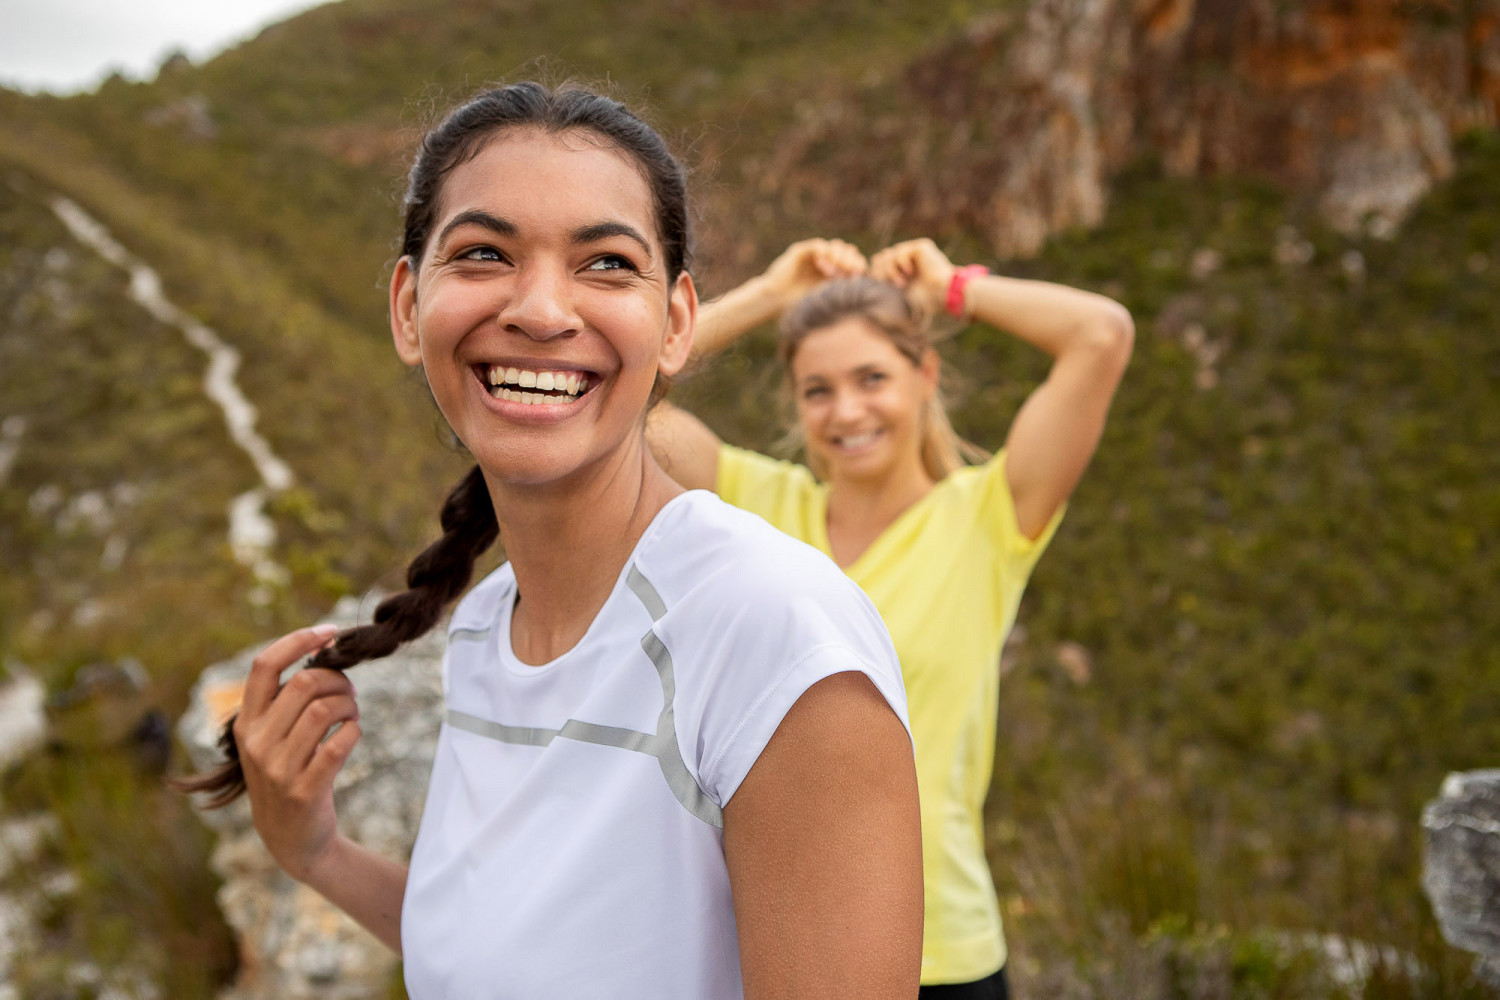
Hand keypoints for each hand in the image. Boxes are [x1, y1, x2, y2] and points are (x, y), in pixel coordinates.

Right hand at [233, 624, 361, 883]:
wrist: (292, 839)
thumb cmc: (289, 774)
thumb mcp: (272, 738)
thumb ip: (286, 702)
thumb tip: (326, 654)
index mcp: (246, 722)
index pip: (264, 665)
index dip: (298, 640)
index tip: (329, 632)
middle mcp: (256, 742)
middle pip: (304, 683)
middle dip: (338, 679)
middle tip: (348, 692)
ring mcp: (277, 768)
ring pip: (323, 710)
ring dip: (348, 705)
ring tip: (351, 714)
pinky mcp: (304, 790)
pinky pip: (338, 745)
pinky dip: (353, 732)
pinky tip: (351, 734)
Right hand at [762, 238, 867, 308]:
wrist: (775, 301)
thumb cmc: (798, 303)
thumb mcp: (824, 297)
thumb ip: (839, 289)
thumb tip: (862, 285)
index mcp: (833, 272)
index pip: (853, 260)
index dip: (857, 265)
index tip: (857, 276)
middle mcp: (825, 261)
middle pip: (847, 250)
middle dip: (851, 260)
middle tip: (850, 271)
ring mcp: (813, 255)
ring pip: (835, 246)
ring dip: (840, 256)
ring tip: (836, 270)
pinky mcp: (801, 252)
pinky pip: (818, 246)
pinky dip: (825, 253)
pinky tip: (825, 266)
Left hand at [870, 238, 956, 316]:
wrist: (942, 296)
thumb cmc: (922, 302)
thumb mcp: (895, 295)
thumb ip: (881, 284)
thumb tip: (860, 282)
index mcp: (899, 271)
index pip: (877, 265)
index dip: (875, 275)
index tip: (882, 287)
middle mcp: (905, 260)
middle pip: (879, 259)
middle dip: (880, 273)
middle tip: (889, 285)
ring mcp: (913, 252)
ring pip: (887, 255)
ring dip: (890, 270)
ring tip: (900, 283)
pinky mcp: (921, 247)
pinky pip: (900, 251)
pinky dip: (901, 263)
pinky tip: (909, 273)